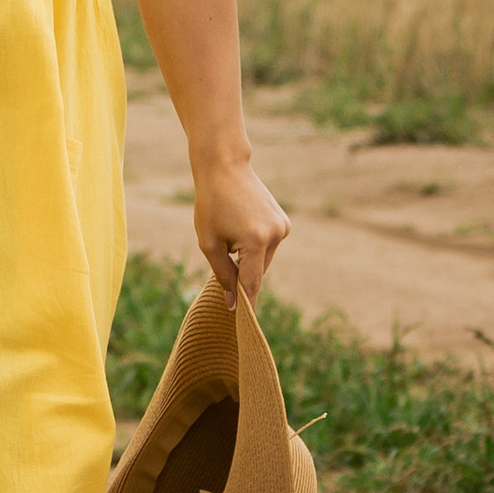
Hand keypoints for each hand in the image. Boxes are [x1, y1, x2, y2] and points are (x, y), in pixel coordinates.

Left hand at [191, 152, 289, 307]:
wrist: (225, 167)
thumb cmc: (211, 204)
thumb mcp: (209, 242)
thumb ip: (222, 274)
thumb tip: (232, 302)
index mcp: (255, 241)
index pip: (251, 283)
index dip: (245, 303)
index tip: (243, 326)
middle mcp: (275, 235)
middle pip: (257, 271)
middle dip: (241, 273)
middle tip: (222, 253)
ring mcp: (282, 228)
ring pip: (263, 260)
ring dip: (248, 257)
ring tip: (230, 230)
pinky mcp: (284, 223)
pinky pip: (268, 247)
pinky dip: (256, 246)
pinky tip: (242, 224)